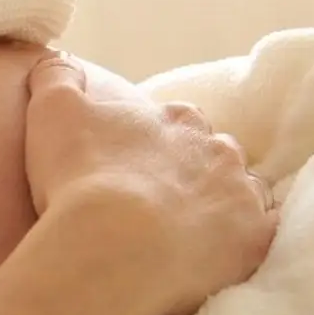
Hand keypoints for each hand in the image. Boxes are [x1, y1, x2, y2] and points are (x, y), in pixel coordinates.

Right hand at [25, 52, 277, 314]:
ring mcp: (241, 195)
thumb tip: (60, 58)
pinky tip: (218, 256)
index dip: (155, 142)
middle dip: (192, 171)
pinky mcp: (254, 241)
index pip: (175, 121)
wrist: (112, 248)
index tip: (133, 164)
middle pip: (212, 155)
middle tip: (157, 200)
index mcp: (175, 119)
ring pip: (242, 192)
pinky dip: (242, 241)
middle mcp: (217, 149)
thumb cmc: (80, 177)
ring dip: (220, 204)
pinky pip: (260, 236)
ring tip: (187, 231)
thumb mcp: (53, 110)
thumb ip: (58, 76)